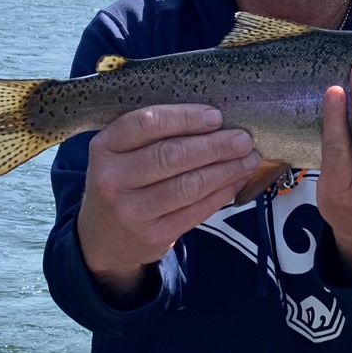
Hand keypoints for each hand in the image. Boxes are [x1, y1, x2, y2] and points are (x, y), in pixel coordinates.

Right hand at [76, 104, 259, 303]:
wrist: (103, 236)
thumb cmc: (123, 180)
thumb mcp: (121, 152)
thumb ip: (154, 134)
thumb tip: (215, 119)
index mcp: (104, 147)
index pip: (147, 124)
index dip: (185, 117)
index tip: (216, 116)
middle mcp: (112, 179)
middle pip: (172, 156)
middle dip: (215, 145)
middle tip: (243, 139)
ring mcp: (130, 211)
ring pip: (188, 185)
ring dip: (225, 170)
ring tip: (248, 159)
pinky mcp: (152, 236)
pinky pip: (195, 211)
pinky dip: (221, 194)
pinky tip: (235, 181)